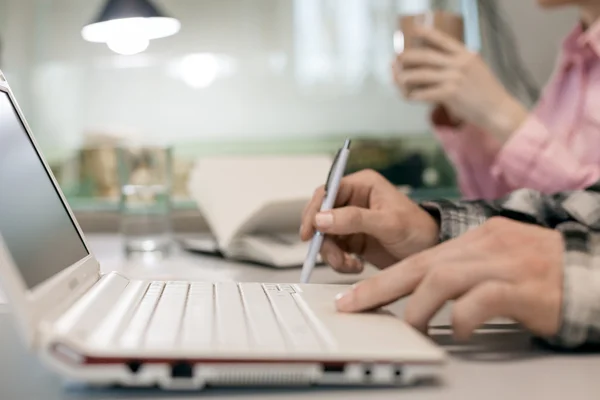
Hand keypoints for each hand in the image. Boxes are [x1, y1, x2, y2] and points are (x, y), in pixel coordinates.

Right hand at [299, 170, 439, 272]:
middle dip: (323, 238)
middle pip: (321, 216)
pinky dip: (339, 262)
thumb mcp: (388, 223)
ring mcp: (351, 222)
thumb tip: (322, 218)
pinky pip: (334, 250)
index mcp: (362, 185)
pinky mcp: (352, 240)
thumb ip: (354, 219)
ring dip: (332, 254)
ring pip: (325, 236)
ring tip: (348, 264)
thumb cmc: (419, 230)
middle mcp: (353, 200)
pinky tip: (355, 266)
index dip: (314, 210)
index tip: (310, 231)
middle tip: (328, 253)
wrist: (432, 254)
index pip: (327, 192)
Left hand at [335, 218, 562, 340]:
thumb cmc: (541, 273)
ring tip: (409, 327)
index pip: (419, 257)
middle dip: (380, 287)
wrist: (591, 274)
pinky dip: (462, 318)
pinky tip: (458, 332)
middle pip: (421, 264)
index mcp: (475, 239)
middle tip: (353, 306)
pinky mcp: (522, 286)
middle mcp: (484, 245)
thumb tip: (422, 289)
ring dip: (418, 306)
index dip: (384, 278)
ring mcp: (503, 263)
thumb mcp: (496, 260)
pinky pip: (481, 300)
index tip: (356, 296)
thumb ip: (462, 268)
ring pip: (444, 278)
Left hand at [394, 28, 527, 142]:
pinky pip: (424, 93)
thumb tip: (437, 65)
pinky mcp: (450, 94)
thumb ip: (459, 64)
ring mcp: (454, 78)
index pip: (442, 40)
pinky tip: (409, 97)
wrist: (498, 110)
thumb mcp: (476, 70)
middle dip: (407, 57)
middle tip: (396, 60)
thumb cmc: (486, 93)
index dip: (426, 34)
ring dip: (405, 78)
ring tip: (398, 80)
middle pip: (426, 56)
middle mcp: (459, 63)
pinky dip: (414, 96)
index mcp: (466, 55)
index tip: (413, 30)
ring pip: (421, 75)